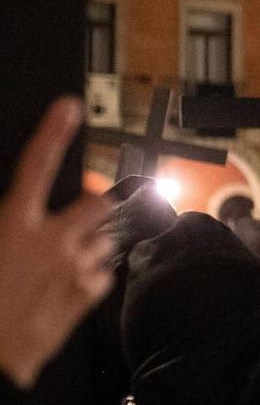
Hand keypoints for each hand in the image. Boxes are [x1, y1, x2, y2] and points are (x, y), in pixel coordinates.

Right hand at [0, 99, 111, 389]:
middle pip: (97, 202)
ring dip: (90, 241)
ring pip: (103, 237)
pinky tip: (64, 285)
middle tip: (79, 209)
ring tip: (59, 259)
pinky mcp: (88, 295)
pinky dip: (90, 273)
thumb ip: (2, 221)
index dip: (53, 132)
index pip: (35, 165)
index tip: (69, 109)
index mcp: (12, 225)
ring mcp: (75, 268)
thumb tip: (10, 210)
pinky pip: (102, 272)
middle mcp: (51, 242)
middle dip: (94, 201)